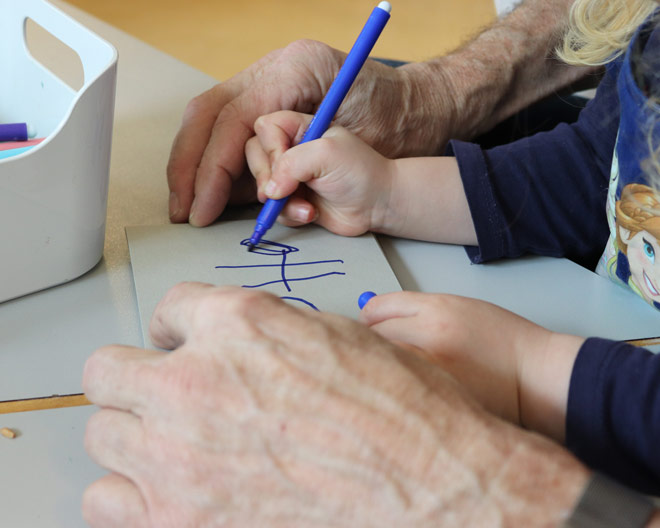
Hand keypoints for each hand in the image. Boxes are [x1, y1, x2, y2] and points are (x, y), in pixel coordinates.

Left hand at [82, 283, 587, 526]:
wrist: (434, 493)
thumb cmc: (405, 416)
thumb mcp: (339, 338)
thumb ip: (268, 332)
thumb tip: (236, 343)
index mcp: (239, 323)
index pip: (170, 308)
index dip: (179, 328)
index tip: (183, 344)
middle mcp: (196, 382)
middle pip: (109, 371)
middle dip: (142, 377)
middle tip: (170, 394)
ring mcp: (179, 456)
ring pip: (104, 435)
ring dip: (134, 436)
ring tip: (172, 447)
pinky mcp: (178, 523)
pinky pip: (107, 502)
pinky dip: (132, 495)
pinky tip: (171, 493)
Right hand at [167, 39, 450, 226]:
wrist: (415, 121)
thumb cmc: (393, 126)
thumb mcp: (346, 146)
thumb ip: (300, 162)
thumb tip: (263, 191)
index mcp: (292, 70)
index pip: (232, 118)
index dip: (211, 167)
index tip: (203, 207)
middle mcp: (272, 78)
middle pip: (208, 117)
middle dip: (191, 168)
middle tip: (184, 210)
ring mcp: (269, 99)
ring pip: (214, 130)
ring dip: (204, 175)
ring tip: (198, 211)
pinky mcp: (272, 122)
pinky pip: (235, 146)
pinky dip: (222, 177)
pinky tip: (214, 201)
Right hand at [245, 111, 393, 235]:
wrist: (378, 205)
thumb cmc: (360, 173)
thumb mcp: (326, 154)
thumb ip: (291, 164)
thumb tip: (269, 190)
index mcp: (301, 128)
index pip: (266, 128)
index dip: (270, 147)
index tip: (284, 163)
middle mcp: (293, 150)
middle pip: (255, 156)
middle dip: (267, 177)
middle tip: (281, 191)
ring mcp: (291, 176)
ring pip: (263, 186)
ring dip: (281, 202)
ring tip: (306, 207)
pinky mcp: (294, 200)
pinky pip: (274, 209)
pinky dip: (289, 215)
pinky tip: (310, 214)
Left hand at [359, 291, 584, 441]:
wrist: (535, 374)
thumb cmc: (503, 339)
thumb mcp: (460, 308)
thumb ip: (419, 311)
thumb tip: (378, 316)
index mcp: (439, 308)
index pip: (382, 307)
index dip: (370, 315)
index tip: (366, 321)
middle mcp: (431, 334)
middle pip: (375, 334)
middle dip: (369, 339)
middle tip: (369, 346)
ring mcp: (432, 367)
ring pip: (383, 361)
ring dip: (379, 363)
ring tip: (385, 368)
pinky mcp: (437, 394)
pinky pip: (401, 385)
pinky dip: (396, 383)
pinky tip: (401, 385)